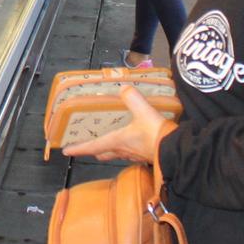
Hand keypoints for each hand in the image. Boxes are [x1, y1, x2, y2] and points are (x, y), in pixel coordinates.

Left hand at [62, 86, 176, 165]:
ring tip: (107, 142)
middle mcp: (123, 151)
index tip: (66, 151)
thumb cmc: (157, 134)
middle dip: (94, 150)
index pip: (92, 146)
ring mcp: (135, 155)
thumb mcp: (143, 111)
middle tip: (87, 145)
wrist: (177, 151)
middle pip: (103, 153)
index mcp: (117, 141)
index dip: (78, 148)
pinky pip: (131, 154)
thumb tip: (124, 87)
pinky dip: (126, 149)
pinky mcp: (147, 156)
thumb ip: (132, 98)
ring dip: (109, 150)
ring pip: (117, 154)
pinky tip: (132, 142)